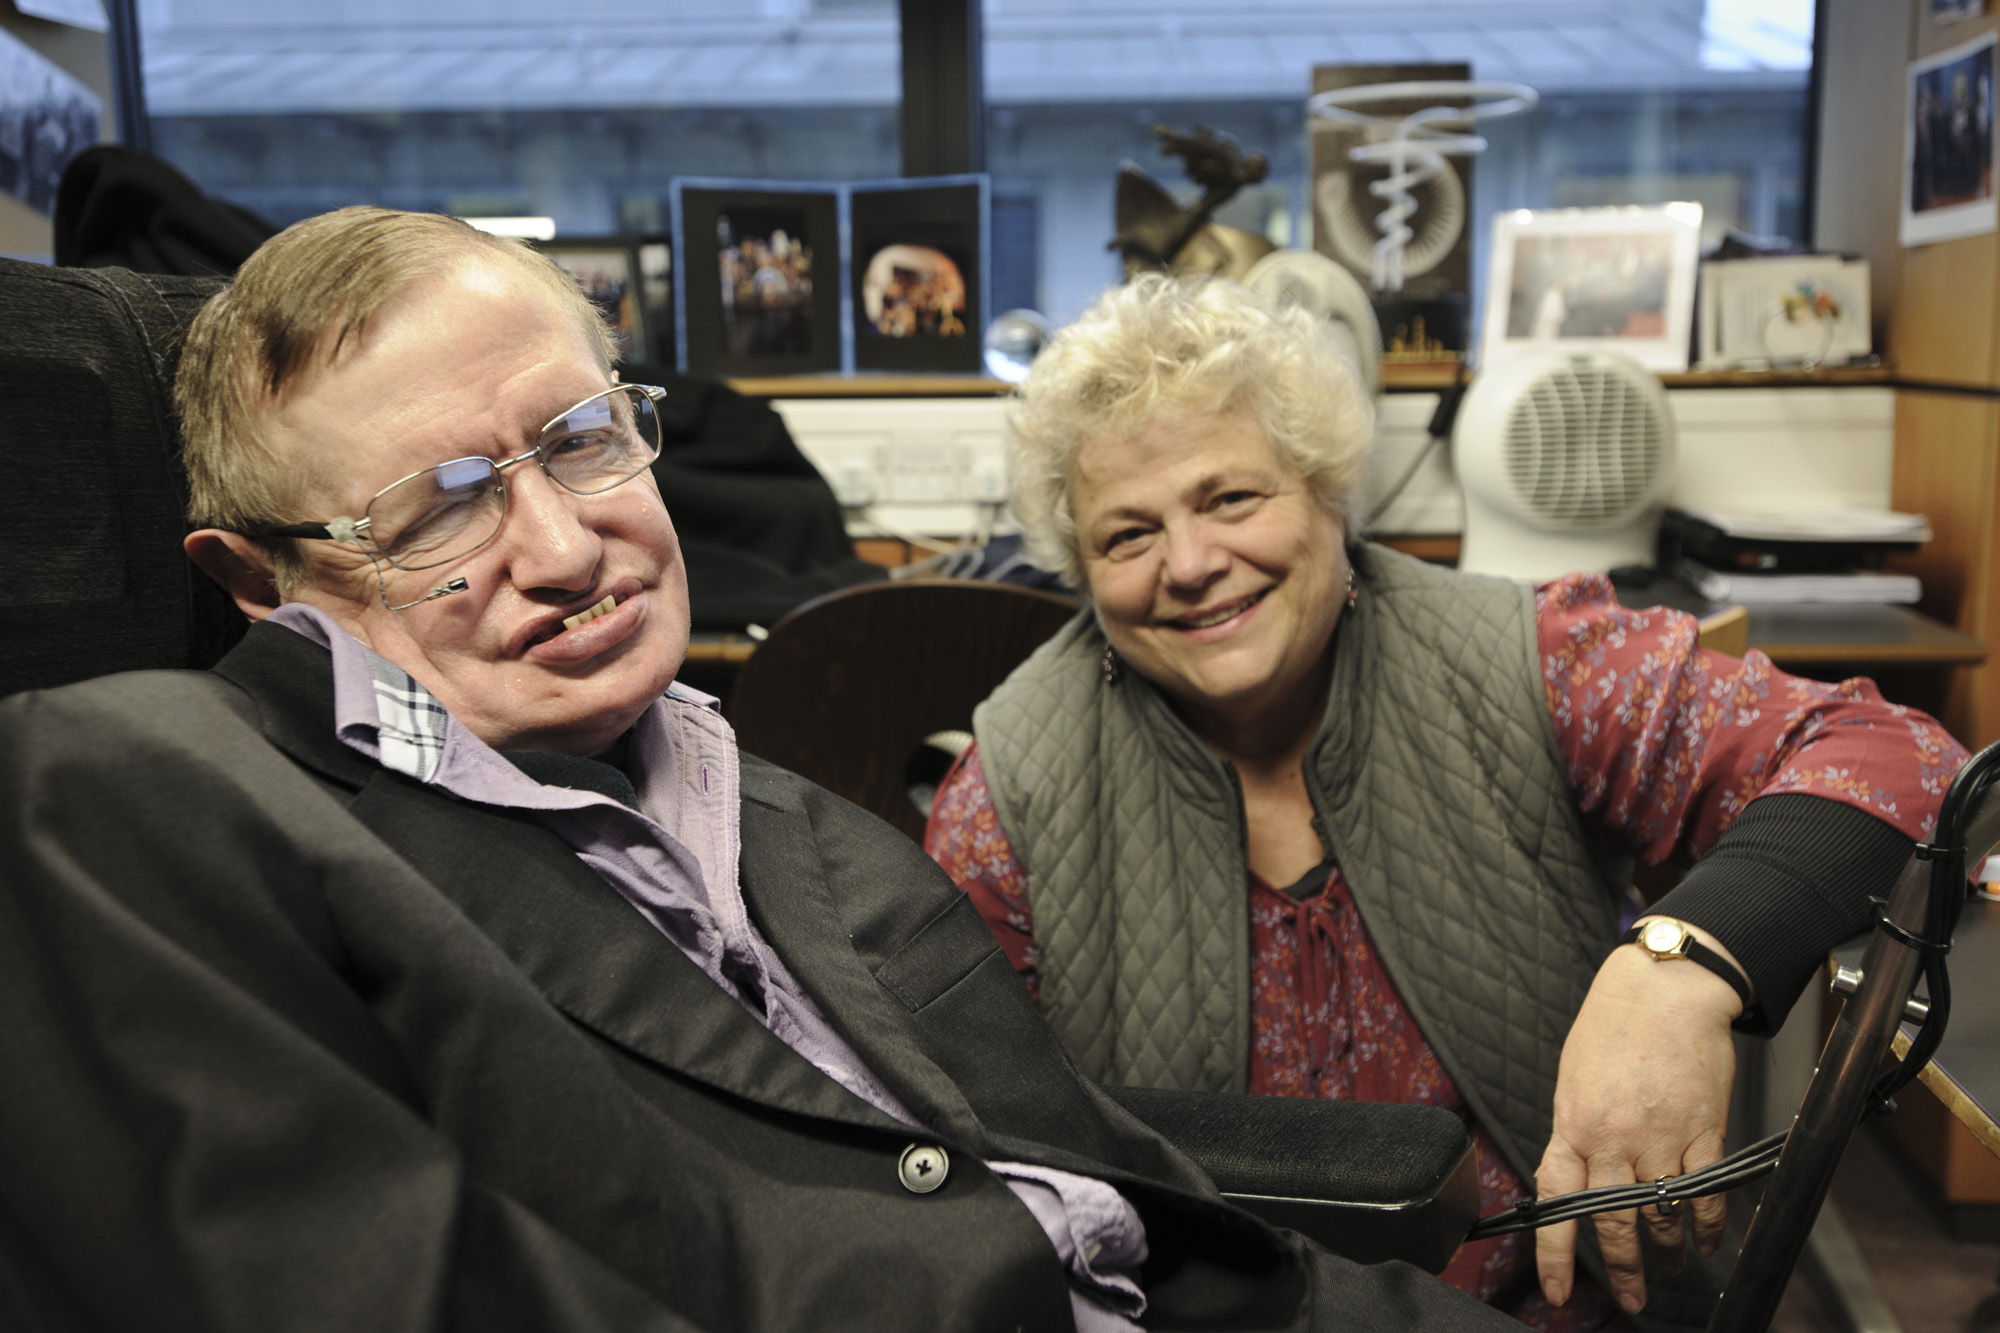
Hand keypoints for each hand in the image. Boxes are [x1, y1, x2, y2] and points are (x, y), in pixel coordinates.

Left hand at [1533, 921, 1745, 1314]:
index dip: (1557, 1255)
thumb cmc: (1612, 1028)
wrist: (1663, 991)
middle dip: (1624, 1271)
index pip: (1557, 1204)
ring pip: (1662, 1217)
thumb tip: (1577, 1179)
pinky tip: (1707, 1242)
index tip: (1559, 1291)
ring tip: (1671, 1269)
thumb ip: (1576, 1134)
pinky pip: (1706, 1196)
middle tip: (1632, 1298)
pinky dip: (1708, 1227)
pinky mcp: (1704, 1132)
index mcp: (1573, 1126)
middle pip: (1614, 1223)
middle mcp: (1613, 1139)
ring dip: (1667, 1252)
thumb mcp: (1572, 1081)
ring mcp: (1660, 1139)